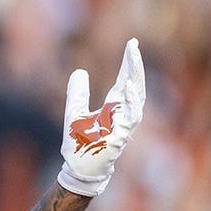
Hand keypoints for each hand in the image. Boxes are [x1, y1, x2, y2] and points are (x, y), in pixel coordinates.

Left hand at [58, 38, 144, 196]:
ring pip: (137, 97)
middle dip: (134, 64)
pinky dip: (132, 101)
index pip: (125, 79)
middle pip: (134, 83)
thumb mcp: (74, 111)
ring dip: (135, 77)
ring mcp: (125, 124)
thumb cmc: (78, 143)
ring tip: (132, 57)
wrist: (77, 167)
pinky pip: (133, 116)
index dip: (128, 62)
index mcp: (113, 106)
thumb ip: (77, 92)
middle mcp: (122, 113)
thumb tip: (80, 71)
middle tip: (133, 45)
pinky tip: (128, 85)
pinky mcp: (123, 135)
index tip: (131, 43)